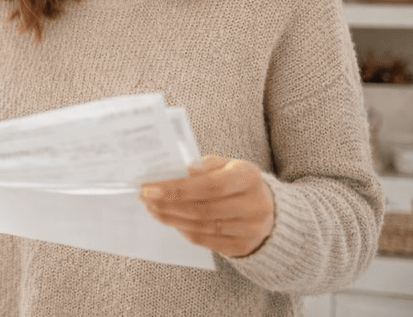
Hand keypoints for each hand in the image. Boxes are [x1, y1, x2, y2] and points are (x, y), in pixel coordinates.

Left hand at [138, 154, 274, 258]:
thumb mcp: (226, 165)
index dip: (177, 189)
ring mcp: (251, 229)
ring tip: (152, 209)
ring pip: (201, 227)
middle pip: (203, 209)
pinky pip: (204, 240)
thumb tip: (179, 171)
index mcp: (249, 177)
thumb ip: (204, 166)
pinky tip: (169, 220)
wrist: (267, 208)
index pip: (209, 185)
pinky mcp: (242, 246)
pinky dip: (183, 230)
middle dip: (168, 204)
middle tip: (145, 198)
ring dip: (171, 218)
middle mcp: (255, 205)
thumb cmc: (237, 181)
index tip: (150, 188)